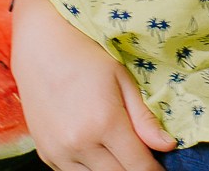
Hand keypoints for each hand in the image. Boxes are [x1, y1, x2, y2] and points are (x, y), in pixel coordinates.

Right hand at [14, 30, 175, 170]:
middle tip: (140, 155)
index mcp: (104, 123)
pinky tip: (96, 149)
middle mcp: (79, 143)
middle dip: (134, 169)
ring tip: (118, 149)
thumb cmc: (87, 58)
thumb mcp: (122, 80)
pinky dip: (89, 168)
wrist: (41, 49)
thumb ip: (144, 118)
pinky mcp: (45, 154)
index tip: (161, 167)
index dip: (154, 170)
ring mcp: (59, 152)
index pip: (138, 166)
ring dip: (111, 170)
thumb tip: (167, 146)